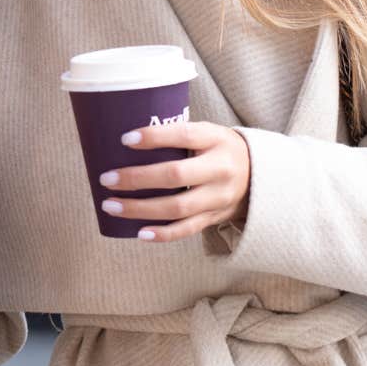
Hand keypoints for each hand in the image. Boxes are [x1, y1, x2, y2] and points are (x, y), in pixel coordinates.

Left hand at [96, 120, 251, 242]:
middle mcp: (220, 169)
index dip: (154, 137)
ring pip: (177, 208)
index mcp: (216, 139)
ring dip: (140, 209)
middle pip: (176, 176)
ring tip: (110, 206)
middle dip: (137, 179)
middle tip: (107, 179)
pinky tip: (138, 232)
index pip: (184, 135)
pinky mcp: (215, 217)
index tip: (124, 139)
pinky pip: (187, 229)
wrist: (259, 175)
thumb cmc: (217, 148)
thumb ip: (176, 134)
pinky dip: (162, 234)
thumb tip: (123, 137)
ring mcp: (218, 197)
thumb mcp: (206, 132)